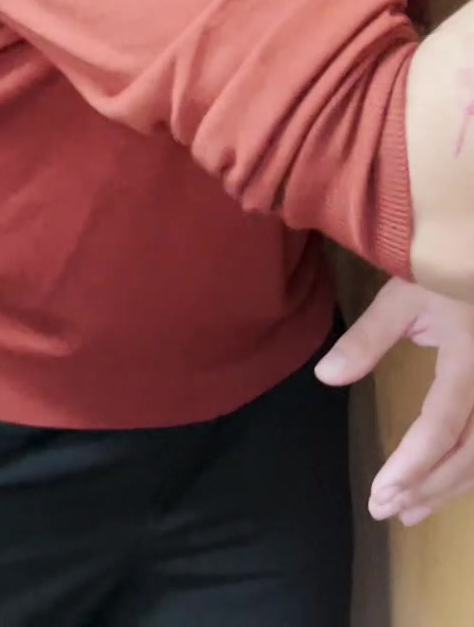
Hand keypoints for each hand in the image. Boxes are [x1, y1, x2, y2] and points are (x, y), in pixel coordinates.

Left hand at [316, 277, 473, 525]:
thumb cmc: (442, 271)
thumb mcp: (403, 296)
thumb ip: (367, 338)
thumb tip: (325, 378)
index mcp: (468, 361)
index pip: (442, 425)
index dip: (412, 463)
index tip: (380, 490)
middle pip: (467, 454)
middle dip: (426, 487)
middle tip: (384, 509)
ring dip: (446, 489)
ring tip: (407, 513)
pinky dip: (463, 474)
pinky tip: (439, 490)